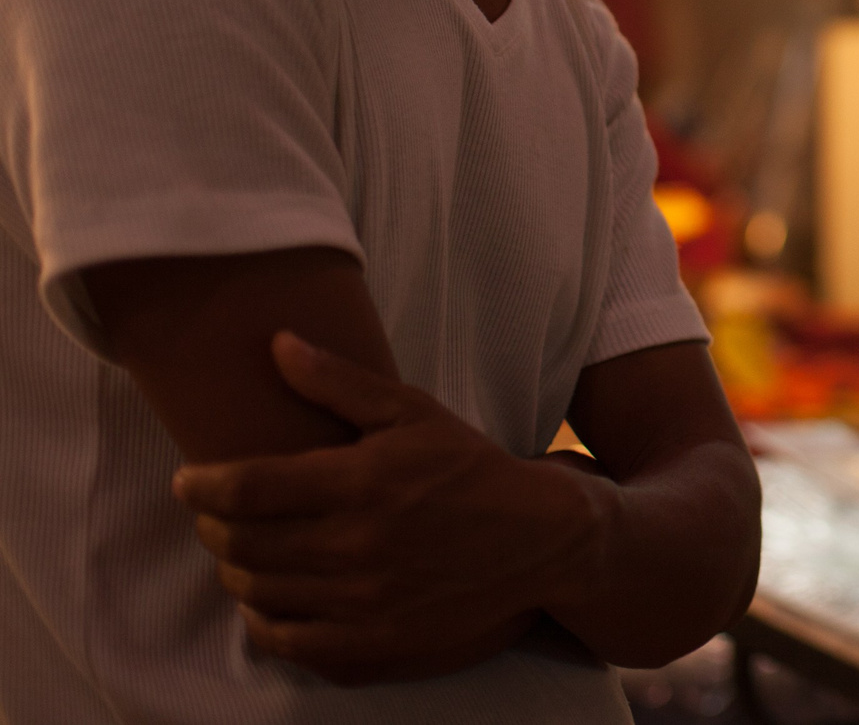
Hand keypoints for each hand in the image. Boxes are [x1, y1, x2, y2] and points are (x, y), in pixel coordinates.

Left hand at [173, 332, 603, 685]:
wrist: (538, 541)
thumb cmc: (471, 468)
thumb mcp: (414, 413)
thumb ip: (340, 381)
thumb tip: (277, 344)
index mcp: (362, 483)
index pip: (248, 488)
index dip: (202, 484)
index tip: (189, 480)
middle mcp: (356, 547)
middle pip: (241, 544)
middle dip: (212, 526)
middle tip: (215, 513)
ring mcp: (362, 603)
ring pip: (257, 592)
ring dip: (234, 570)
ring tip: (242, 550)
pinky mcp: (371, 645)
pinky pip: (287, 642)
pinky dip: (262, 620)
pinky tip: (268, 598)